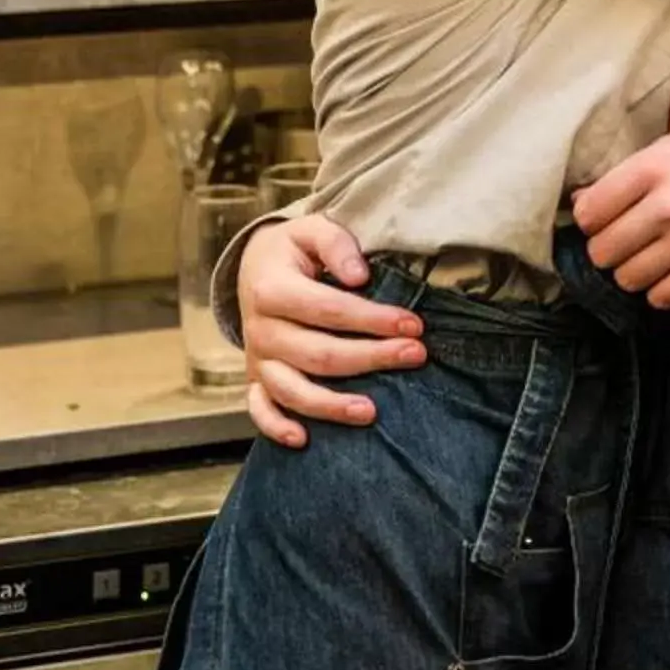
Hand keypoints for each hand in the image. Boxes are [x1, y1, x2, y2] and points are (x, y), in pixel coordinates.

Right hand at [233, 214, 424, 448]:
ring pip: (291, 390)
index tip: (413, 324)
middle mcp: (260, 329)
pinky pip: (260, 409)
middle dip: (371, 357)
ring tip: (371, 412)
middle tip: (415, 355)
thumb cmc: (294, 250)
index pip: (328, 310)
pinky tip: (304, 440)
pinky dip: (276, 427)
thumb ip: (337, 244)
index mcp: (272, 289)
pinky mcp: (256, 378)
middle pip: (318, 354)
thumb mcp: (311, 229)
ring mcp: (258, 358)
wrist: (254, 268)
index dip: (373, 319)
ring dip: (331, 405)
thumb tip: (360, 276)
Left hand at [571, 122, 669, 309]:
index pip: (588, 213)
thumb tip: (581, 204)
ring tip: (650, 257)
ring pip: (627, 278)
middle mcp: (666, 204)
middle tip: (626, 242)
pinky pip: (662, 297)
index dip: (591, 221)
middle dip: (609, 250)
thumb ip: (628, 174)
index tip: (604, 220)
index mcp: (652, 167)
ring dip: (633, 272)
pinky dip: (660, 290)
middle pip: (602, 251)